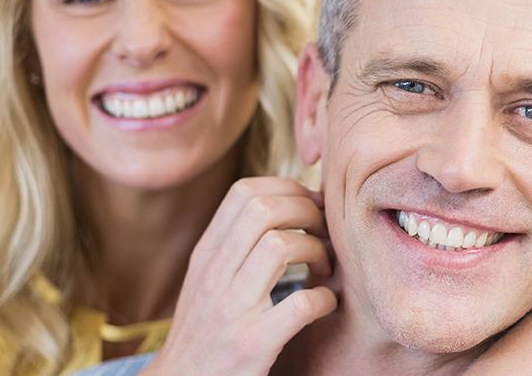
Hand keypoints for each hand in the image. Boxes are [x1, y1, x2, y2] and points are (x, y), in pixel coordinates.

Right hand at [145, 177, 336, 374]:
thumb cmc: (206, 329)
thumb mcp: (208, 279)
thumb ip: (237, 244)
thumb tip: (286, 204)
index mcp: (206, 255)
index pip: (243, 192)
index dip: (287, 188)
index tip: (310, 205)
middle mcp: (214, 275)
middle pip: (264, 210)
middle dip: (307, 211)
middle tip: (325, 232)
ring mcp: (232, 309)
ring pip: (280, 246)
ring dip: (317, 250)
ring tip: (324, 267)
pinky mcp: (252, 343)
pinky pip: (300, 304)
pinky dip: (324, 299)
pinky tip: (325, 303)